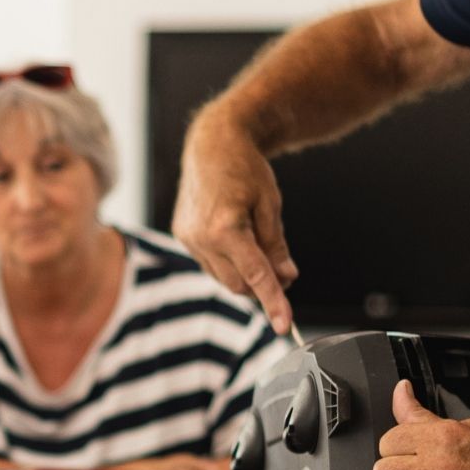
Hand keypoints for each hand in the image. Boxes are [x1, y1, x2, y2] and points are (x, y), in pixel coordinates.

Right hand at [171, 109, 297, 333]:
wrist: (212, 143)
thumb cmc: (245, 168)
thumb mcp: (271, 205)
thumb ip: (276, 245)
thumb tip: (287, 277)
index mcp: (227, 228)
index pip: (256, 276)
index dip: (274, 303)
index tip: (284, 326)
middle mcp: (202, 238)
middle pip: (238, 284)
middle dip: (262, 284)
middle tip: (284, 269)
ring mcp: (188, 238)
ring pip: (223, 277)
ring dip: (244, 272)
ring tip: (258, 244)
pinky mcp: (182, 235)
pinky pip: (210, 263)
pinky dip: (228, 261)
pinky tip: (236, 238)